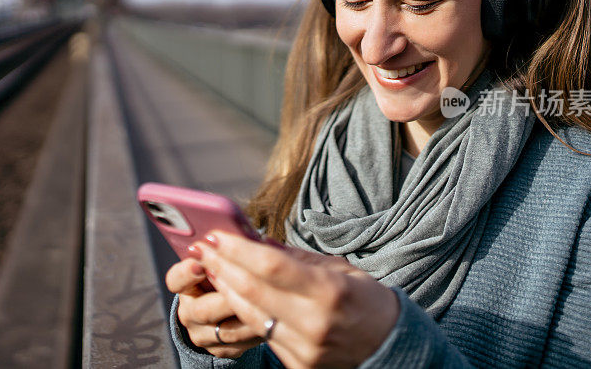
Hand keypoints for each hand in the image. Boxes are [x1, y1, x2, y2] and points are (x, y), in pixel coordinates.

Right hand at [165, 255, 262, 357]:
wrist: (224, 310)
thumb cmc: (227, 275)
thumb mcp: (223, 262)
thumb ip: (232, 252)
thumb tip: (253, 238)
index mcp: (184, 284)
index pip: (176, 279)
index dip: (188, 272)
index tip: (202, 263)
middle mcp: (188, 311)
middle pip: (203, 309)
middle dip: (228, 296)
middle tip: (248, 283)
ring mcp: (201, 334)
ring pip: (225, 331)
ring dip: (249, 317)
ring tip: (270, 304)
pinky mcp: (219, 350)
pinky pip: (239, 345)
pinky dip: (257, 333)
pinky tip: (272, 320)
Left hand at [194, 232, 400, 368]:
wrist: (388, 345)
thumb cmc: (364, 299)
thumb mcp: (337, 268)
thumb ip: (294, 257)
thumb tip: (255, 241)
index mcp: (329, 292)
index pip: (271, 267)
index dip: (237, 250)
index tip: (216, 235)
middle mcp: (314, 323)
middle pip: (252, 291)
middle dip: (222, 266)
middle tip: (203, 248)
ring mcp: (304, 348)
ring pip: (250, 314)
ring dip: (225, 288)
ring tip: (211, 267)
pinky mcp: (297, 365)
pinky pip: (262, 333)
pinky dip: (244, 311)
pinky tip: (232, 293)